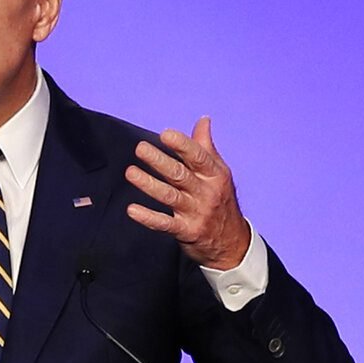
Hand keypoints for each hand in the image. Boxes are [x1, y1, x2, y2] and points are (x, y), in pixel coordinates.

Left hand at [125, 116, 249, 269]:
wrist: (232, 243)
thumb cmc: (221, 200)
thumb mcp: (219, 173)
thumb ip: (206, 147)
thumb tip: (203, 119)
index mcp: (214, 175)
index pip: (198, 157)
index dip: (182, 145)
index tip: (165, 134)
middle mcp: (206, 192)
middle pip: (180, 174)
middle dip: (159, 161)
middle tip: (140, 148)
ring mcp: (196, 213)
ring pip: (169, 196)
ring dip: (149, 184)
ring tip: (131, 172)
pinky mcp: (186, 231)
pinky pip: (164, 224)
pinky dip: (148, 217)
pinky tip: (132, 209)